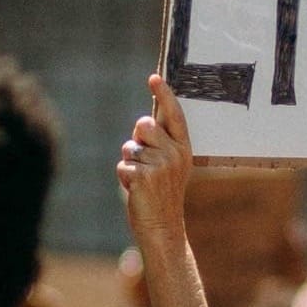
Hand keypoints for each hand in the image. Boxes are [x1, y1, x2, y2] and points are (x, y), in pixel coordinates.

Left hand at [117, 75, 194, 238]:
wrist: (164, 228)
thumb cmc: (162, 195)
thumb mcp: (169, 166)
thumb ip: (160, 144)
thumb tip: (143, 123)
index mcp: (184, 148)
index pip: (173, 115)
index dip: (164, 94)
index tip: (154, 78)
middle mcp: (175, 154)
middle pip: (143, 125)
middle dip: (137, 139)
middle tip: (146, 162)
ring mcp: (161, 165)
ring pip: (130, 147)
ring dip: (129, 162)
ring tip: (142, 180)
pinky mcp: (145, 176)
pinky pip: (123, 165)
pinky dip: (124, 177)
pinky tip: (137, 190)